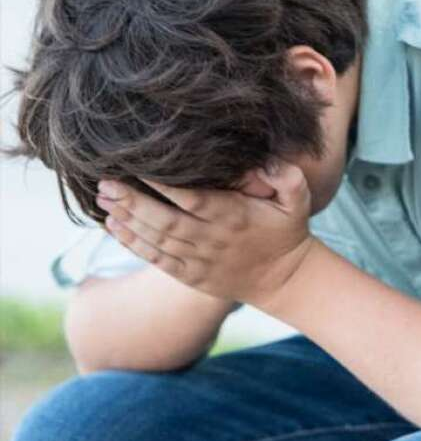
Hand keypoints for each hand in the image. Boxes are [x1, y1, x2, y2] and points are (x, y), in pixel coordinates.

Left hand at [95, 162, 315, 309]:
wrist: (285, 278)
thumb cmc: (288, 230)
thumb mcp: (298, 199)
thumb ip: (287, 176)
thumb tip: (266, 162)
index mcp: (235, 217)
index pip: (193, 199)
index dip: (163, 185)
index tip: (138, 166)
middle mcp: (213, 240)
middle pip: (165, 220)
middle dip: (132, 201)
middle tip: (106, 182)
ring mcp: (199, 260)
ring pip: (156, 240)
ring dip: (126, 220)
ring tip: (102, 199)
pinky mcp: (190, 275)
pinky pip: (156, 259)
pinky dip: (132, 244)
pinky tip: (113, 227)